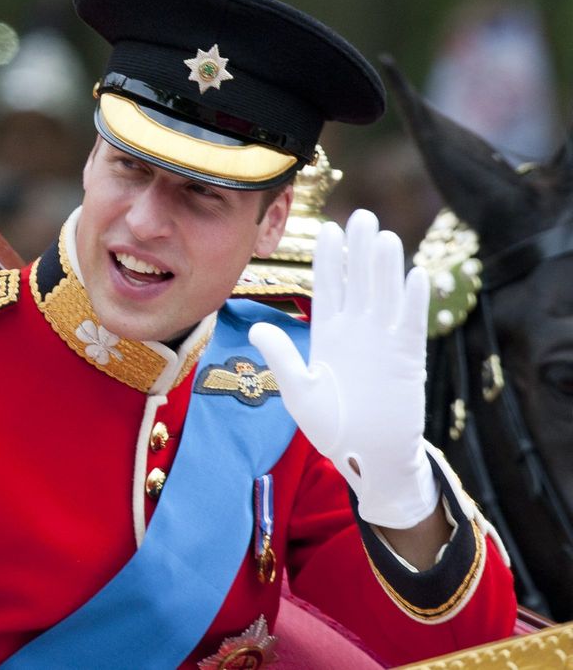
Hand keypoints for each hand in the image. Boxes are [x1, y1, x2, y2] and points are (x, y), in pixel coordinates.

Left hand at [249, 209, 438, 528]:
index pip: (328, 286)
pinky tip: (416, 274)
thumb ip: (281, 357)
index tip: (328, 228)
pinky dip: (415, 300)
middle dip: (359, 249)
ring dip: (386, 267)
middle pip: (359, 281)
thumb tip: (256, 327)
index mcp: (329, 333)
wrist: (366, 458)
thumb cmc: (332, 426)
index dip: (330, 258)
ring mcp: (383, 342)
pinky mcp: (407, 359)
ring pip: (385, 295)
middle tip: (362, 215)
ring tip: (385, 236)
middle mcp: (357, 331)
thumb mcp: (298, 391)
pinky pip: (411, 324)